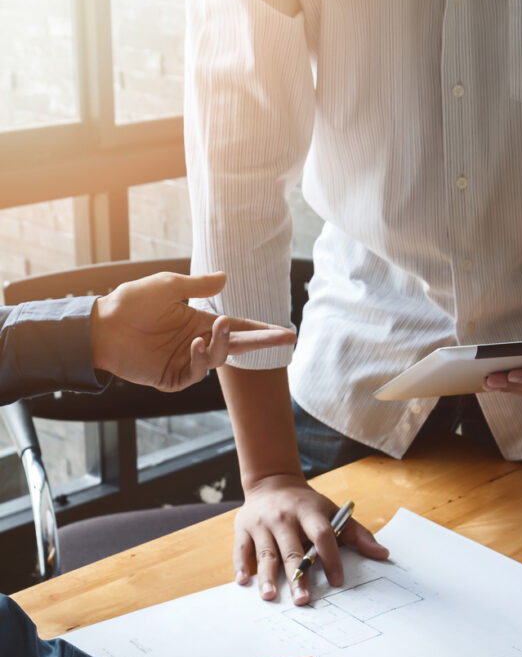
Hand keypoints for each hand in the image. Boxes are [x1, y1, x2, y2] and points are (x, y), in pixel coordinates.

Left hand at [91, 270, 295, 391]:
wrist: (101, 326)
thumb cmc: (131, 302)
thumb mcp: (168, 286)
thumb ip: (197, 286)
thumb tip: (225, 278)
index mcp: (198, 321)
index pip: (237, 327)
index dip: (260, 330)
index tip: (285, 332)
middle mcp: (196, 342)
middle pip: (236, 345)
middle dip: (261, 343)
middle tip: (284, 339)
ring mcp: (185, 361)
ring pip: (217, 359)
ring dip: (220, 345)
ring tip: (213, 329)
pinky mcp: (172, 378)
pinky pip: (195, 374)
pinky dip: (199, 360)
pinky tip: (195, 345)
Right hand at [233, 475, 388, 605]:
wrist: (272, 483)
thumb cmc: (307, 505)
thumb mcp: (333, 512)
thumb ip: (358, 534)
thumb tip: (383, 554)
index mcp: (309, 512)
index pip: (322, 535)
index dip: (330, 558)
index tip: (337, 581)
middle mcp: (284, 516)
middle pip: (292, 549)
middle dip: (298, 575)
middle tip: (302, 600)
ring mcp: (262, 523)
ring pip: (266, 553)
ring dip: (268, 576)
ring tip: (270, 596)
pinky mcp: (243, 528)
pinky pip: (241, 550)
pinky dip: (242, 566)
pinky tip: (244, 583)